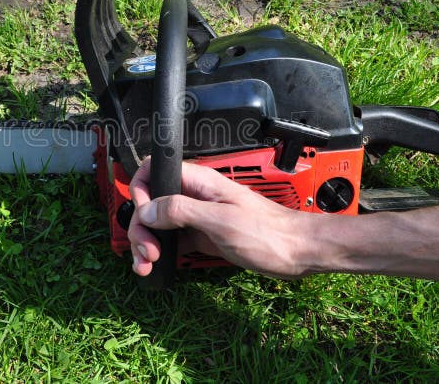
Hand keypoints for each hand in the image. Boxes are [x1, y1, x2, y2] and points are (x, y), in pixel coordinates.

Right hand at [127, 158, 318, 278]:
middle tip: (146, 252)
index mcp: (199, 182)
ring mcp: (197, 217)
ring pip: (158, 224)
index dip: (142, 190)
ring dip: (146, 243)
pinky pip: (171, 241)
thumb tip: (146, 210)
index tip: (144, 216)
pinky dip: (159, 253)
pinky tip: (154, 268)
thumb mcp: (221, 221)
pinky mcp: (202, 237)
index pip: (155, 171)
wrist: (297, 252)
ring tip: (147, 265)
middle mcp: (194, 196)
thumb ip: (181, 212)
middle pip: (151, 202)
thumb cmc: (266, 233)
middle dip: (141, 226)